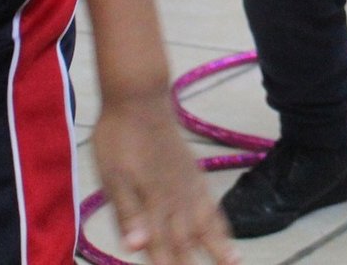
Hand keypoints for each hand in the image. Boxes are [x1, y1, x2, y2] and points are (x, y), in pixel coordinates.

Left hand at [94, 95, 238, 263]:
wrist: (139, 97)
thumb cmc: (118, 138)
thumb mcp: (112, 177)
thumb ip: (126, 213)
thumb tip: (135, 247)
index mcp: (153, 204)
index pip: (163, 249)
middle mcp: (175, 199)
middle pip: (187, 243)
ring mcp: (188, 186)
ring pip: (206, 224)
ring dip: (218, 247)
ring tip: (234, 262)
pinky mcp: (194, 174)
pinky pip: (211, 205)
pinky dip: (219, 222)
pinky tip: (223, 231)